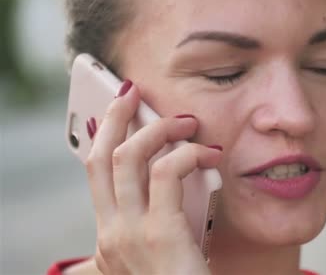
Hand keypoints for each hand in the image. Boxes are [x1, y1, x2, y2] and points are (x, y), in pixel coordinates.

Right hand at [85, 81, 218, 273]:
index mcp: (110, 236)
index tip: (118, 109)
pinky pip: (169, 172)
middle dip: (116, 116)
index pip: (95, 174)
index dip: (104, 135)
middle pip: (101, 157)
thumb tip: (169, 184)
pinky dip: (189, 153)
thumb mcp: (157, 256)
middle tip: (134, 90)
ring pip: (129, 157)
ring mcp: (130, 234)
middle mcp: (111, 233)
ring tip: (187, 122)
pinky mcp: (159, 234)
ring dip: (159, 129)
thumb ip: (151, 225)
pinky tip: (209, 154)